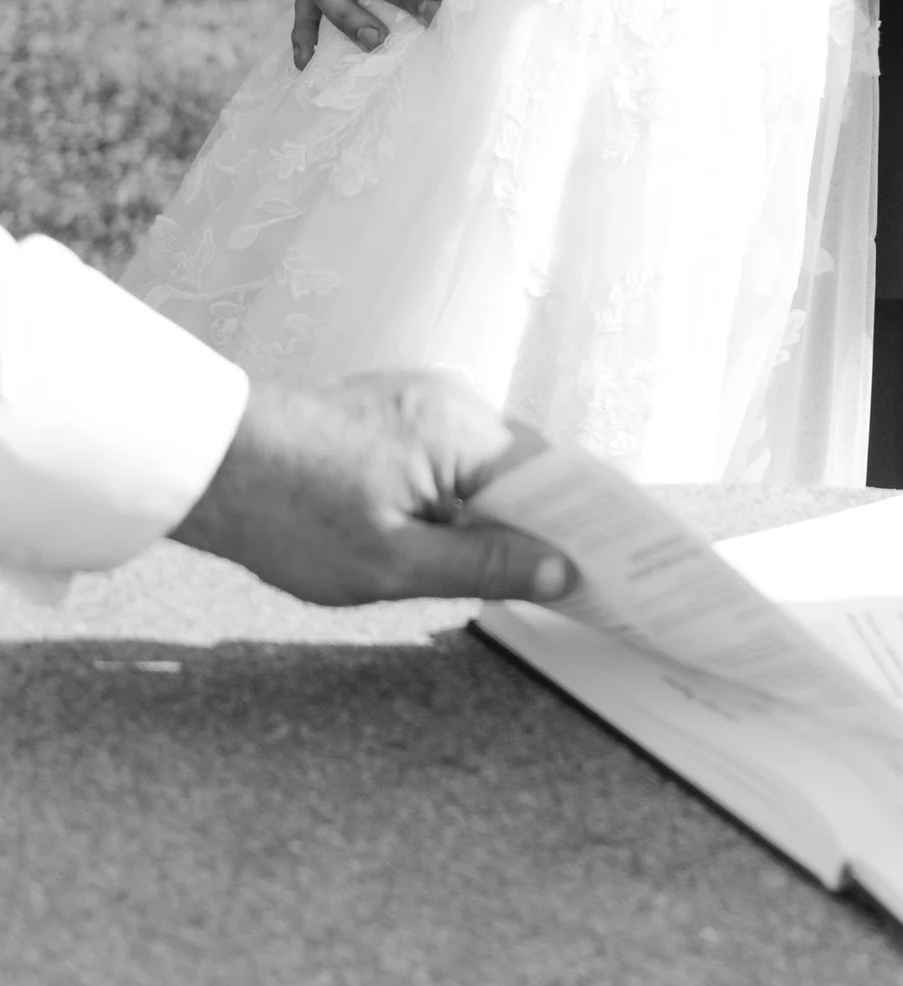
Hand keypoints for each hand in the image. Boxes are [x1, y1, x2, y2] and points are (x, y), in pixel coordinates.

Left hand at [173, 370, 574, 608]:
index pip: (555, 477)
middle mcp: (452, 401)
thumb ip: (483, 565)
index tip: (615, 568)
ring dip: (498, 512)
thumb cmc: (289, 513)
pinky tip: (450, 536)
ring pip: (487, 464)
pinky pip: (453, 453)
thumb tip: (561, 571)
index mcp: (461, 432)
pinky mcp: (394, 410)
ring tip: (504, 570)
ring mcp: (421, 400)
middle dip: (544, 524)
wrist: (204, 464)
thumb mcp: (392, 563)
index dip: (586, 525)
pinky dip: (464, 494)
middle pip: (526, 469)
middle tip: (564, 584)